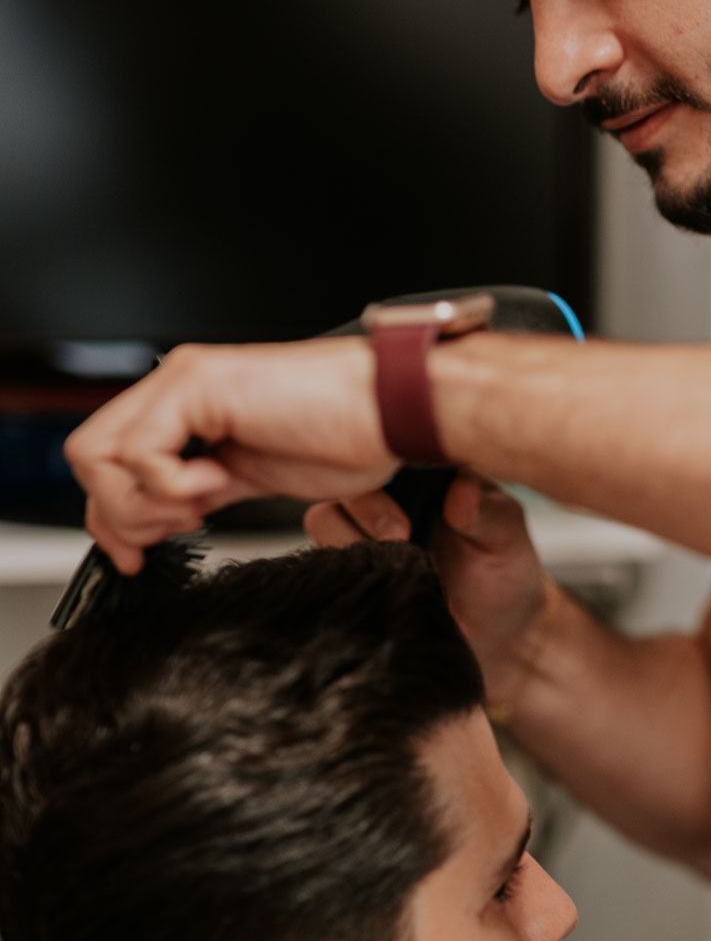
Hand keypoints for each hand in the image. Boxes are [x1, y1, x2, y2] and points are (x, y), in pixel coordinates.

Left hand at [65, 337, 393, 571]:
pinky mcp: (198, 386)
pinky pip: (143, 455)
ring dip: (144, 503)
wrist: (392, 412)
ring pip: (98, 457)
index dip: (111, 518)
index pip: (106, 463)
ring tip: (200, 507)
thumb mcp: (252, 480)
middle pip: (87, 460)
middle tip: (179, 530)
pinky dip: (174, 487)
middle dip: (121, 515)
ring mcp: (183, 382)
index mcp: (186, 409)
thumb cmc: (347, 441)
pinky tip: (219, 484)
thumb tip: (156, 527)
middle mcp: (177, 389)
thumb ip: (199, 494)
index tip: (138, 558)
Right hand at [305, 474, 552, 708]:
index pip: (385, 449)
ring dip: (347, 542)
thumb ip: (489, 514)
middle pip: (344, 479)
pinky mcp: (351, 567)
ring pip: (322, 518)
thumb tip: (461, 495)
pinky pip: (321, 560)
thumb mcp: (508, 540)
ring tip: (388, 568)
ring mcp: (364, 531)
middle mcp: (388, 495)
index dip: (386, 475)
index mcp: (423, 473)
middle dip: (363, 510)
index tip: (407, 520)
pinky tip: (373, 588)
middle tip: (399, 540)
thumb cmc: (504, 575)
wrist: (495, 635)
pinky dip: (339, 571)